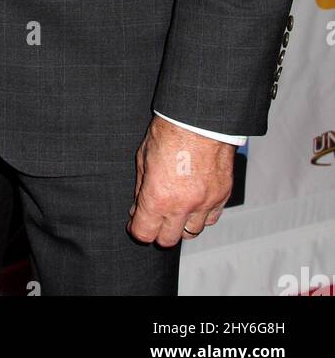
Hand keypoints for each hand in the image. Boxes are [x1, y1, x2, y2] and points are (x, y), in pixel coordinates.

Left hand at [127, 115, 234, 246]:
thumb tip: (137, 208)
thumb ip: (141, 188)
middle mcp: (183, 205)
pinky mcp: (222, 196)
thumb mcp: (144, 157)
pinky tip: (193, 203)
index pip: (145, 233)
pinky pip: (211, 219)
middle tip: (154, 218)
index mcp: (159, 196)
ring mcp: (205, 202)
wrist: (200, 118)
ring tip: (175, 209)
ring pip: (191, 232)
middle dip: (158, 231)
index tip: (136, 224)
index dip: (137, 230)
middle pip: (168, 239)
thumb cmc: (170, 131)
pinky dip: (201, 216)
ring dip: (181, 225)